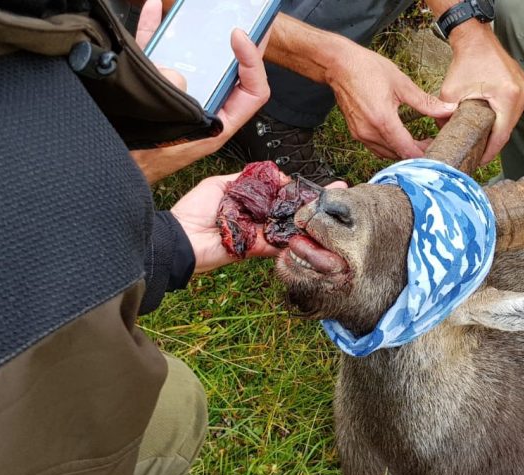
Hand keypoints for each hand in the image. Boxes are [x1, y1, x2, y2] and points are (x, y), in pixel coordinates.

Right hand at [130, 0, 271, 181]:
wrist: (105, 169)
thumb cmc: (141, 161)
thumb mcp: (168, 130)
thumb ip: (177, 98)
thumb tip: (178, 74)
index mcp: (217, 123)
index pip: (252, 91)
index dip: (253, 62)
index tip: (239, 37)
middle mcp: (202, 107)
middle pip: (230, 70)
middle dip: (235, 42)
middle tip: (242, 17)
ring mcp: (177, 95)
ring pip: (195, 58)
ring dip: (197, 33)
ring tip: (204, 11)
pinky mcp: (150, 87)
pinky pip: (159, 53)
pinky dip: (156, 30)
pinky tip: (152, 9)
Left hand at [172, 175, 347, 273]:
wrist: (182, 237)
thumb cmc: (196, 209)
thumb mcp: (221, 184)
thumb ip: (250, 179)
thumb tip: (278, 176)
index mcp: (253, 200)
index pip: (282, 193)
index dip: (302, 188)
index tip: (324, 182)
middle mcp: (261, 217)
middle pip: (292, 210)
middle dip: (316, 202)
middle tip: (341, 193)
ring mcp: (262, 234)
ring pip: (290, 226)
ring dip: (312, 219)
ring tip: (334, 210)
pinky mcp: (259, 249)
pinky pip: (280, 244)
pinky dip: (296, 239)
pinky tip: (316, 229)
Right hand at [328, 46, 457, 158]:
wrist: (339, 65)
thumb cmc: (368, 69)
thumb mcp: (402, 84)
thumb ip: (426, 102)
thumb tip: (449, 109)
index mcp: (383, 121)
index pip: (408, 151)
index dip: (425, 154)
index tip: (437, 146)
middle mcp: (370, 133)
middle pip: (399, 156)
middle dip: (417, 152)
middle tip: (432, 141)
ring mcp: (361, 135)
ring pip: (388, 155)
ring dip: (404, 151)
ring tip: (419, 140)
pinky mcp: (356, 133)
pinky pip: (377, 149)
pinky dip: (391, 148)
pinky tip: (400, 137)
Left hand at [440, 25, 523, 163]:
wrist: (477, 40)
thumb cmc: (466, 62)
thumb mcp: (450, 93)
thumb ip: (445, 117)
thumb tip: (443, 138)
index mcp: (508, 96)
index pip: (501, 136)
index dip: (489, 152)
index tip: (479, 162)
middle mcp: (523, 93)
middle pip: (507, 130)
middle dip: (491, 143)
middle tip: (477, 154)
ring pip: (511, 122)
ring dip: (497, 131)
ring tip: (482, 142)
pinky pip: (514, 111)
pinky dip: (502, 119)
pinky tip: (490, 125)